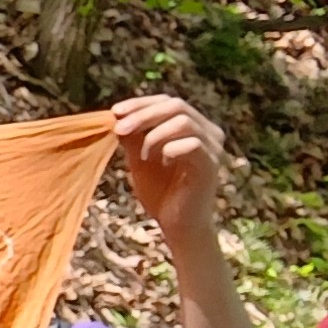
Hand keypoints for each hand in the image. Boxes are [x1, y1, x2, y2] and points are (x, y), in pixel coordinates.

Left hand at [111, 94, 226, 245]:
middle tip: (119, 129)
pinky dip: (169, 149)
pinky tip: (160, 163)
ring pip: (183, 121)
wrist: (177, 226)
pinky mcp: (211, 164)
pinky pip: (192, 144)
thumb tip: (116, 114)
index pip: (168, 101)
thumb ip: (133, 137)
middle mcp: (208, 131)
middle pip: (176, 105)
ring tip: (141, 156)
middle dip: (143, 115)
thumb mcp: (139, 159)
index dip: (141, 103)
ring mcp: (212, 147)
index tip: (115, 111)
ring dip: (154, 134)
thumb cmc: (161, 193)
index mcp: (193, 126)